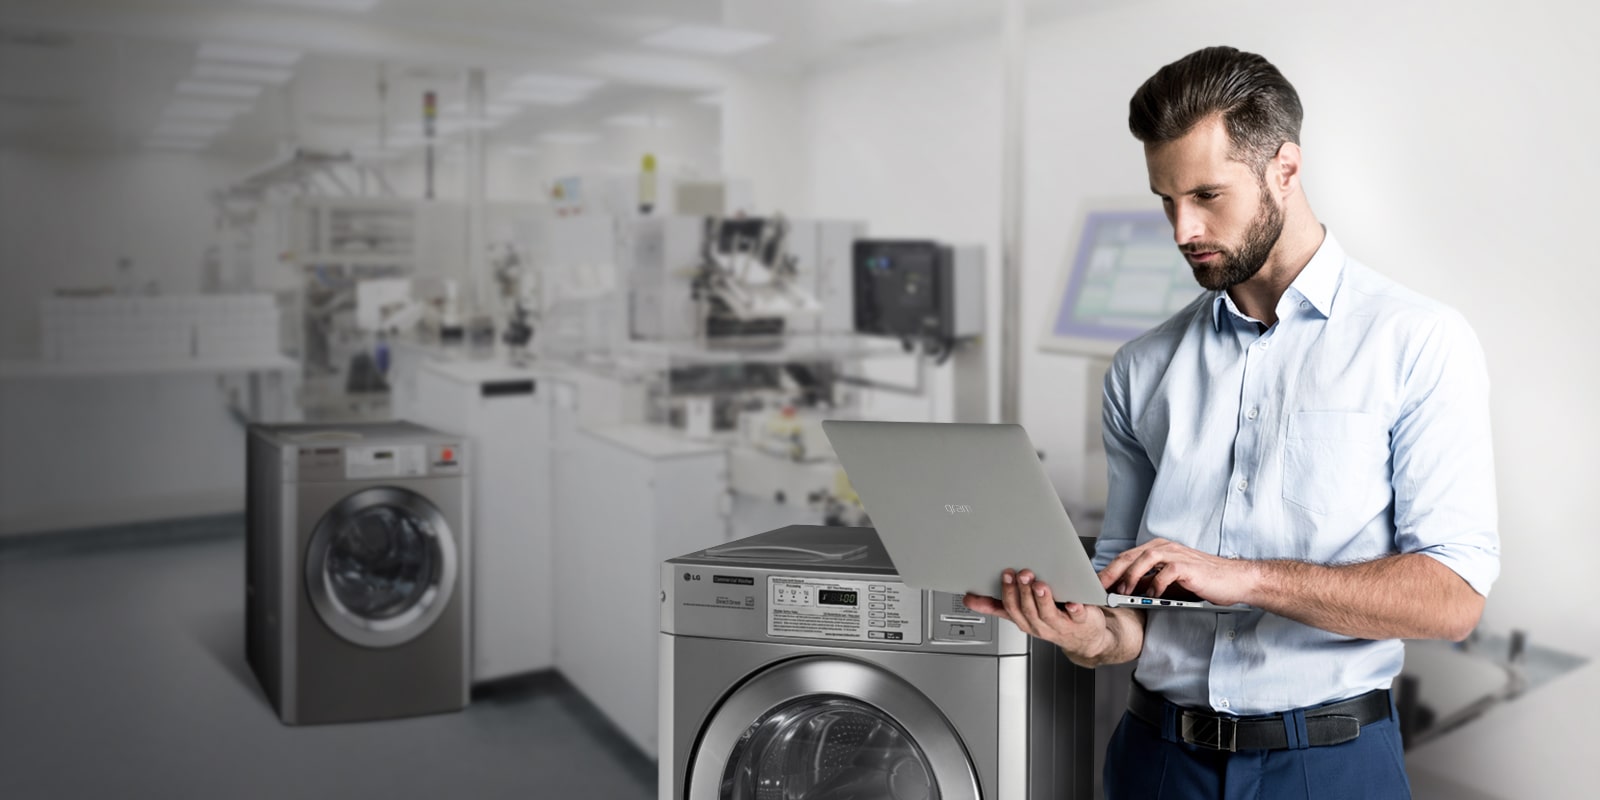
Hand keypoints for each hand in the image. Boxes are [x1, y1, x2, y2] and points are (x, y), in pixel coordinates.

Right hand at [962, 568, 1113, 660]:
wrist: (1087, 640)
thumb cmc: (1055, 622)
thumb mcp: (1023, 614)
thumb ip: (998, 605)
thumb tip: (969, 598)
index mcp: (1025, 620)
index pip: (1009, 608)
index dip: (1004, 594)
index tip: (1003, 576)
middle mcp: (1040, 625)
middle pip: (1026, 609)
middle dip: (1021, 591)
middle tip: (1020, 574)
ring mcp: (1060, 625)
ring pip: (1047, 613)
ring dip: (1042, 598)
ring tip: (1039, 584)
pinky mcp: (1081, 622)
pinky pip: (1077, 616)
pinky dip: (1075, 609)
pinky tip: (1073, 602)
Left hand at [1099, 537, 1255, 606]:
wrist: (1234, 580)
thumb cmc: (1203, 581)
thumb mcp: (1169, 582)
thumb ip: (1149, 581)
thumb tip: (1124, 590)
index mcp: (1159, 549)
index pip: (1127, 557)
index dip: (1109, 569)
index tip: (1095, 584)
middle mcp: (1165, 548)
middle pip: (1130, 555)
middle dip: (1111, 571)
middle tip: (1098, 587)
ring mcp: (1177, 554)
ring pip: (1145, 559)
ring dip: (1130, 575)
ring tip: (1122, 591)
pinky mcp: (1189, 566)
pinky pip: (1167, 571)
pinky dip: (1156, 583)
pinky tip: (1151, 594)